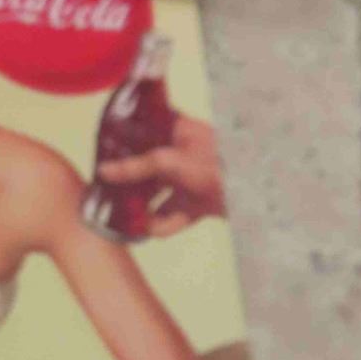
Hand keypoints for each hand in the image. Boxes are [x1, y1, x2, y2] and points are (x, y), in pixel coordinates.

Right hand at [97, 113, 224, 236]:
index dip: (128, 137)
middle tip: (110, 189)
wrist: (254, 195)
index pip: (149, 128)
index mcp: (181, 131)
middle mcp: (184, 154)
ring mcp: (192, 179)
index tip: (106, 147)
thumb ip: (137, 167)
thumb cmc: (218, 165)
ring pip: (159, 193)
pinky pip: (174, 215)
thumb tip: (106, 171)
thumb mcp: (170, 161)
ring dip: (145, 208)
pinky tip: (152, 231)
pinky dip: (163, 225)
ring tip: (128, 217)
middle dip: (132, 181)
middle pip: (149, 165)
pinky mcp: (199, 203)